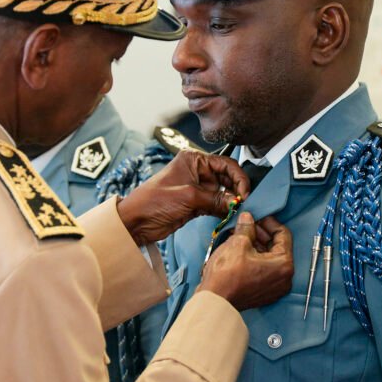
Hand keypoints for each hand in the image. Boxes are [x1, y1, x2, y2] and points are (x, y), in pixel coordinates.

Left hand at [117, 151, 248, 245]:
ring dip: (231, 201)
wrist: (136, 221)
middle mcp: (197, 171)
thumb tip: (237, 202)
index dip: (238, 177)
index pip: (225, 164)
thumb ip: (215, 199)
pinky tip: (230, 215)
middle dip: (236, 189)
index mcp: (194, 160)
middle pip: (226, 177)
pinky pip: (216, 204)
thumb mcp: (189, 197)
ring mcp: (197, 188)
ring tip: (239, 210)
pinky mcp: (196, 203)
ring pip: (223, 192)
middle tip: (244, 202)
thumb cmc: (155, 201)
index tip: (245, 192)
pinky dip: (223, 209)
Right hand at [198, 213, 293, 310]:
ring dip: (257, 245)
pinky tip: (241, 249)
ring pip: (270, 258)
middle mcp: (284, 278)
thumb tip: (248, 218)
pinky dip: (255, 258)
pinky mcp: (264, 293)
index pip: (283, 234)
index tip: (258, 215)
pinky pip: (264, 270)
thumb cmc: (227, 275)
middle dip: (261, 233)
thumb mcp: (238, 243)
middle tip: (248, 223)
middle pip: (277, 247)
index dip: (269, 222)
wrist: (214, 301)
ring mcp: (275, 287)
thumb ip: (247, 227)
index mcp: (284, 264)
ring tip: (241, 235)